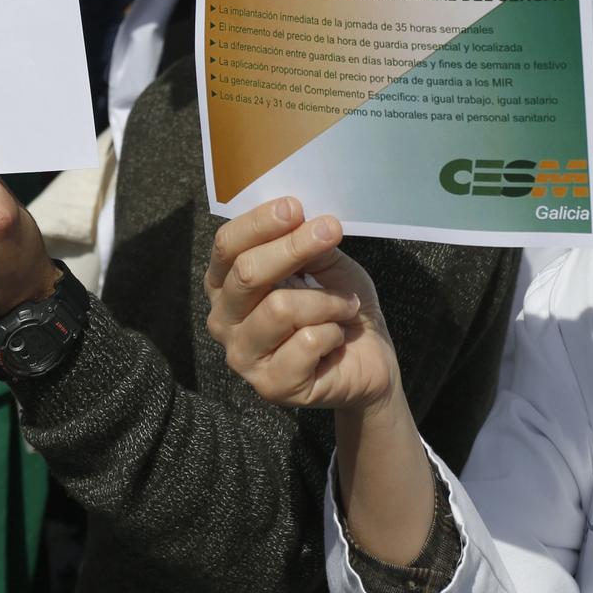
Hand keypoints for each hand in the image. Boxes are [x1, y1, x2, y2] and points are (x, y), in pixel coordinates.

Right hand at [205, 198, 398, 413]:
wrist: (369, 359)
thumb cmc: (338, 305)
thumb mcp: (325, 263)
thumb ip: (305, 242)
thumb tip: (301, 217)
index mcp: (226, 284)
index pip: (227, 246)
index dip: (260, 223)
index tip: (295, 207)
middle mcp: (224, 320)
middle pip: (247, 273)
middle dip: (293, 248)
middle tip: (330, 231)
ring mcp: (243, 356)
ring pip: (279, 309)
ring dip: (326, 300)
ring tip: (345, 305)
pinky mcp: (271, 386)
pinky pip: (306, 342)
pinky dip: (333, 332)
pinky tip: (337, 338)